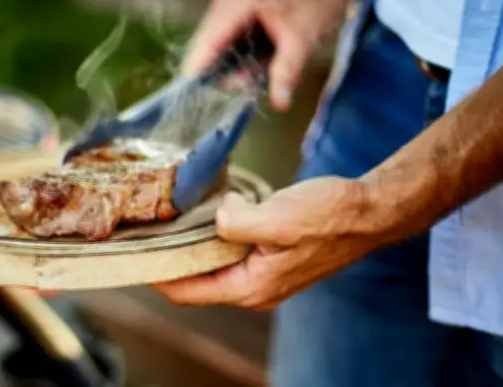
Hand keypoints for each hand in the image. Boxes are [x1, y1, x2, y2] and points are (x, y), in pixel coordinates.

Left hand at [154, 177, 397, 309]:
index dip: (157, 274)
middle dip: (171, 257)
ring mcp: (263, 274)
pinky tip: (208, 211)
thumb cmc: (330, 217)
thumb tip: (218, 217)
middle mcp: (254, 288)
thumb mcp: (279, 218)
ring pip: (213, 264)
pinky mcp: (270, 257)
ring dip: (194, 243)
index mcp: (251, 287)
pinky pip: (231, 251)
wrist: (368, 212)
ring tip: (170, 217)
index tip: (134, 252)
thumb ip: (238, 223)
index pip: (187, 292)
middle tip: (147, 228)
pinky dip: (216, 234)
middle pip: (196, 280)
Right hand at [181, 0, 353, 110]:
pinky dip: (235, 58)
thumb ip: (287, 72)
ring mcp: (224, 4)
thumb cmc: (316, 4)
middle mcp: (224, 0)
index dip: (198, 72)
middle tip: (246, 85)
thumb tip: (280, 103)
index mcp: (238, 2)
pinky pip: (222, 42)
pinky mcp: (228, 12)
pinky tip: (254, 63)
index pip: (207, 42)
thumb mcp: (303, 40)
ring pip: (212, 47)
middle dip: (221, 71)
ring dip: (229, 67)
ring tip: (255, 72)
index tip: (195, 98)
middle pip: (206, 46)